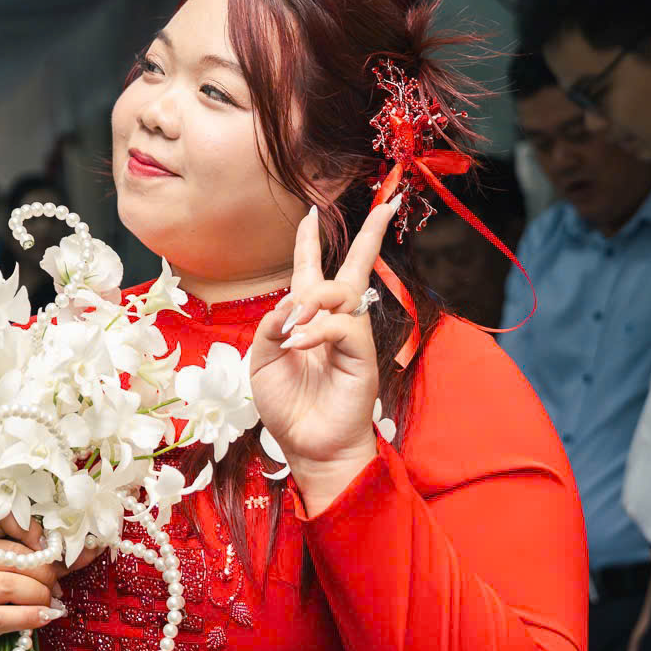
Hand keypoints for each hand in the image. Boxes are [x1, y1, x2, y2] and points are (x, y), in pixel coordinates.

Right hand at [0, 515, 64, 650]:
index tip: (47, 546)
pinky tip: (44, 617)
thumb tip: (93, 548)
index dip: (29, 527)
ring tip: (48, 604)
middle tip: (55, 588)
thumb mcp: (13, 573)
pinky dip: (31, 617)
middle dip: (46, 574)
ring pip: (10, 586)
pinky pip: (3, 617)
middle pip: (15, 557)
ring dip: (40, 597)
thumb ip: (48, 560)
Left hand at [248, 198, 401, 516]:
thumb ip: (270, 327)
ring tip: (293, 330)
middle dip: (371, 234)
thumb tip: (291, 303)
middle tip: (388, 204)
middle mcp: (333, 321)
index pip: (311, 270)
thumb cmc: (287, 407)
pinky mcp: (362, 355)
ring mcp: (351, 337)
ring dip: (314, 301)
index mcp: (306, 318)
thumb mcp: (261, 362)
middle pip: (356, 267)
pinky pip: (344, 326)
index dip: (310, 241)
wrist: (307, 447)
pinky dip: (318, 329)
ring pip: (344, 292)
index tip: (312, 212)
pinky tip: (300, 345)